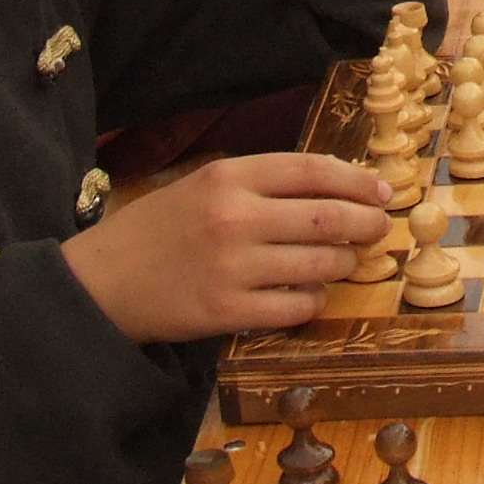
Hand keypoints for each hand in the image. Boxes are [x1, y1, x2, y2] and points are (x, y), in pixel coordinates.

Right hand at [63, 150, 394, 338]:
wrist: (100, 282)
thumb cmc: (155, 231)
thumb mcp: (201, 185)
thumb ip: (259, 183)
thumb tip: (333, 186)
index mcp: (228, 177)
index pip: (314, 171)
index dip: (358, 181)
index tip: (383, 192)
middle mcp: (234, 217)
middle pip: (329, 218)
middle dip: (366, 224)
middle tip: (379, 230)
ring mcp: (233, 267)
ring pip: (320, 264)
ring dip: (343, 264)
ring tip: (343, 262)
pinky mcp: (228, 312)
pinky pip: (297, 306)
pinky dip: (313, 300)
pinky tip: (309, 294)